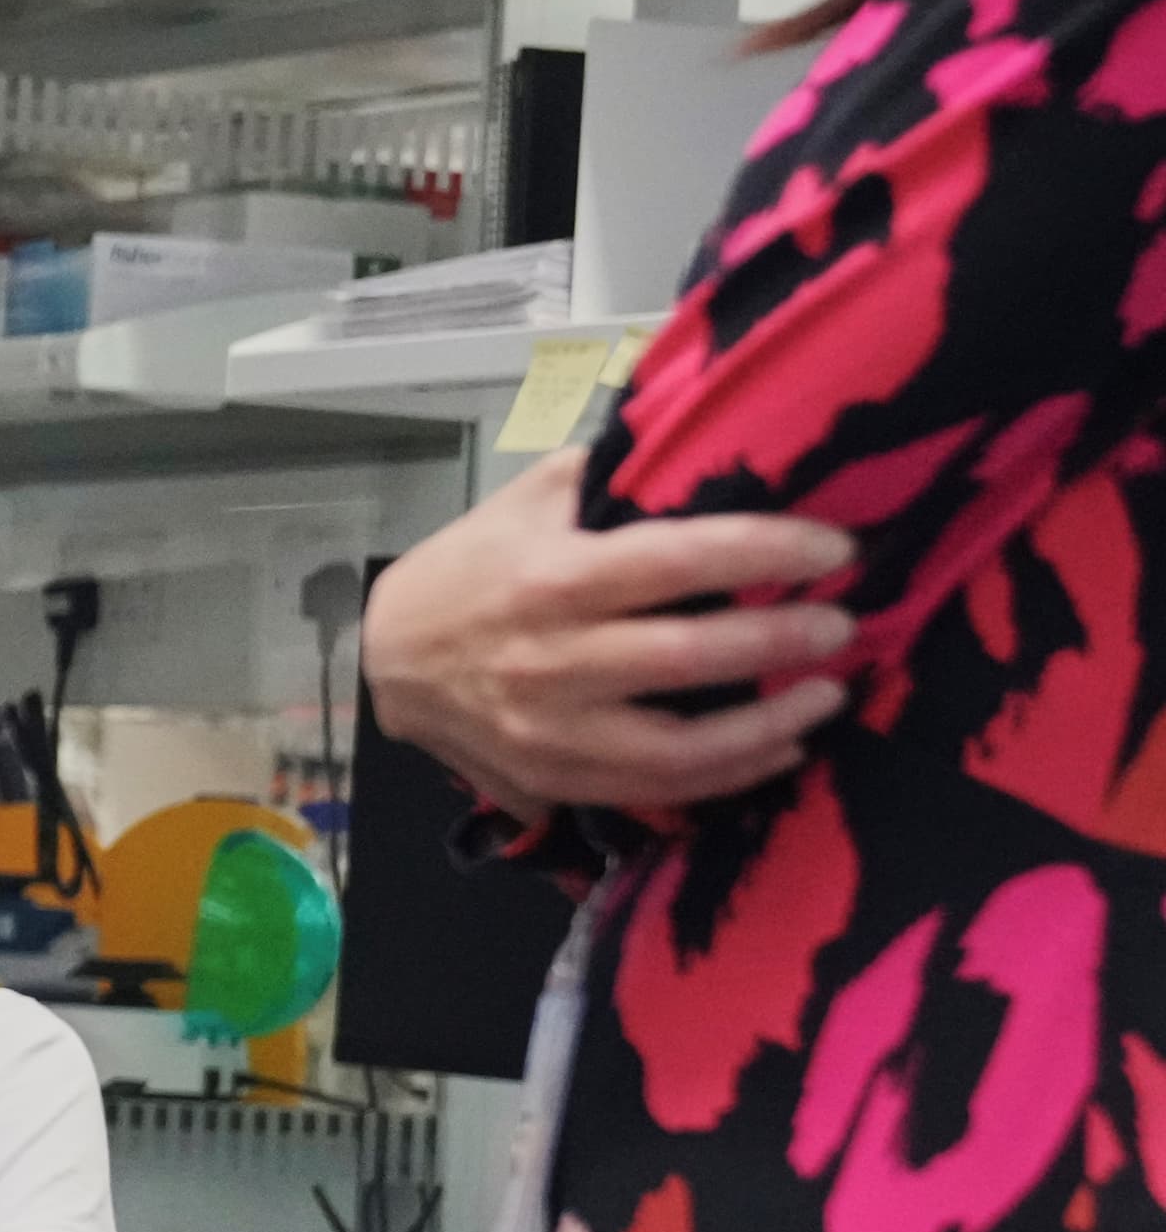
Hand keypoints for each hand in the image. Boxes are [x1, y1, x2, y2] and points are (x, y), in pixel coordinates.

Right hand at [359, 449, 857, 817]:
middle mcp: (550, 659)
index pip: (675, 560)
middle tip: (841, 625)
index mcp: (551, 577)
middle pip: (686, 656)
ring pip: (677, 747)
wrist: (389, 659)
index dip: (765, 551)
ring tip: (827, 696)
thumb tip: (701, 441)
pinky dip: (727, 776)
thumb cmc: (469, 569)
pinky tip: (778, 749)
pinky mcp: (552, 779)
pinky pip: (655, 790)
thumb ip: (609, 476)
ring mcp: (550, 730)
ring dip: (767, 727)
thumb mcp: (526, 501)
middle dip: (779, 640)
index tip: (833, 548)